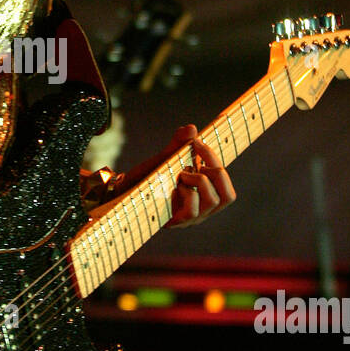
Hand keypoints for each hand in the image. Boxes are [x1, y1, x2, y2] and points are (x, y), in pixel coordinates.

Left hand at [117, 124, 235, 229]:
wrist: (120, 192)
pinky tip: (174, 187)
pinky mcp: (175, 222)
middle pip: (229, 196)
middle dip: (216, 168)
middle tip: (195, 154)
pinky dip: (187, 193)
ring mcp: (189, 219)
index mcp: (203, 196)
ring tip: (181, 174)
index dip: (219, 163)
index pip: (227, 187)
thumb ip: (177, 145)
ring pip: (214, 202)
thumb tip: (191, 128)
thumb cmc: (144, 180)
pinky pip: (193, 211)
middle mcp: (201, 210)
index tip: (199, 143)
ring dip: (200, 181)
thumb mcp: (162, 160)